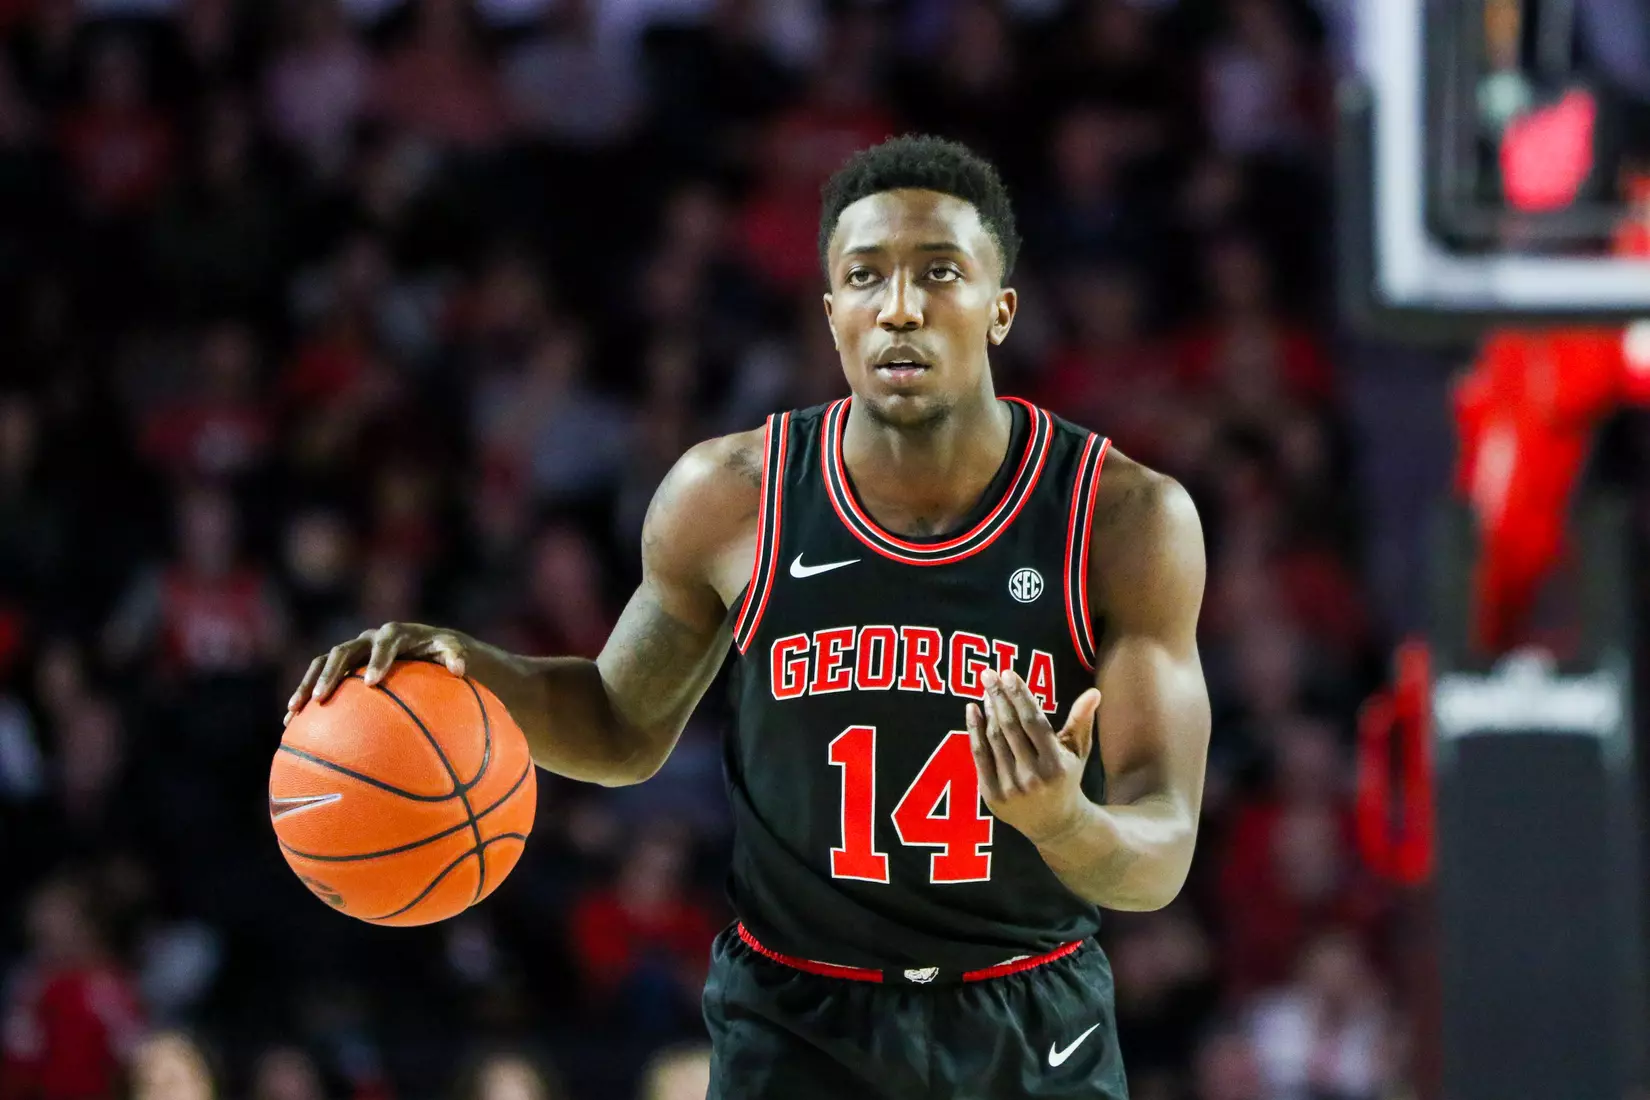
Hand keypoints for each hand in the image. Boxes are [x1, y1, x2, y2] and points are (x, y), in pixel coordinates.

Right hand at [285, 623, 470, 725]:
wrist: (425, 645)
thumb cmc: (442, 651)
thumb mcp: (453, 650)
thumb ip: (456, 656)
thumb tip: (460, 669)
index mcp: (395, 634)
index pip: (385, 644)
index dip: (378, 660)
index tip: (372, 682)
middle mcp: (368, 639)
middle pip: (343, 652)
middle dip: (331, 674)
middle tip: (323, 697)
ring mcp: (352, 651)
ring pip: (322, 663)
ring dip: (307, 685)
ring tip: (294, 711)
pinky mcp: (342, 665)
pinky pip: (318, 678)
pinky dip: (305, 697)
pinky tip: (291, 724)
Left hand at [967, 668, 1102, 845]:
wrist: (1053, 824)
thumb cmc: (1066, 779)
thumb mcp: (1077, 752)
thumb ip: (1081, 721)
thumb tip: (1093, 692)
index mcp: (1055, 764)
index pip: (1033, 721)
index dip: (1019, 695)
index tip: (1007, 673)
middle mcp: (1032, 777)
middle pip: (1010, 727)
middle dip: (999, 697)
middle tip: (988, 673)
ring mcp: (1010, 787)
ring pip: (994, 739)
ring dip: (987, 710)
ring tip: (986, 690)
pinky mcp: (992, 795)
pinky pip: (979, 755)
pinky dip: (974, 730)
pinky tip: (972, 710)